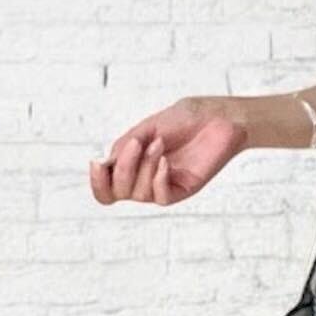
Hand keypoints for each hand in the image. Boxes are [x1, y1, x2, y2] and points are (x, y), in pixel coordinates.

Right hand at [88, 97, 247, 206]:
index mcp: (133, 164)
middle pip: (118, 193)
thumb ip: (125, 147)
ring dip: (144, 167)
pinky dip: (158, 180)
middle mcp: (145, 178)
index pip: (107, 187)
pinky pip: (162, 197)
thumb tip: (106, 164)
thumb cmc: (184, 119)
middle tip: (137, 144)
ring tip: (159, 143)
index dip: (97, 182)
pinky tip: (165, 162)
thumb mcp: (147, 128)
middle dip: (123, 169)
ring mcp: (164, 185)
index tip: (97, 163)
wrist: (217, 118)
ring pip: (139, 194)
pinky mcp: (183, 190)